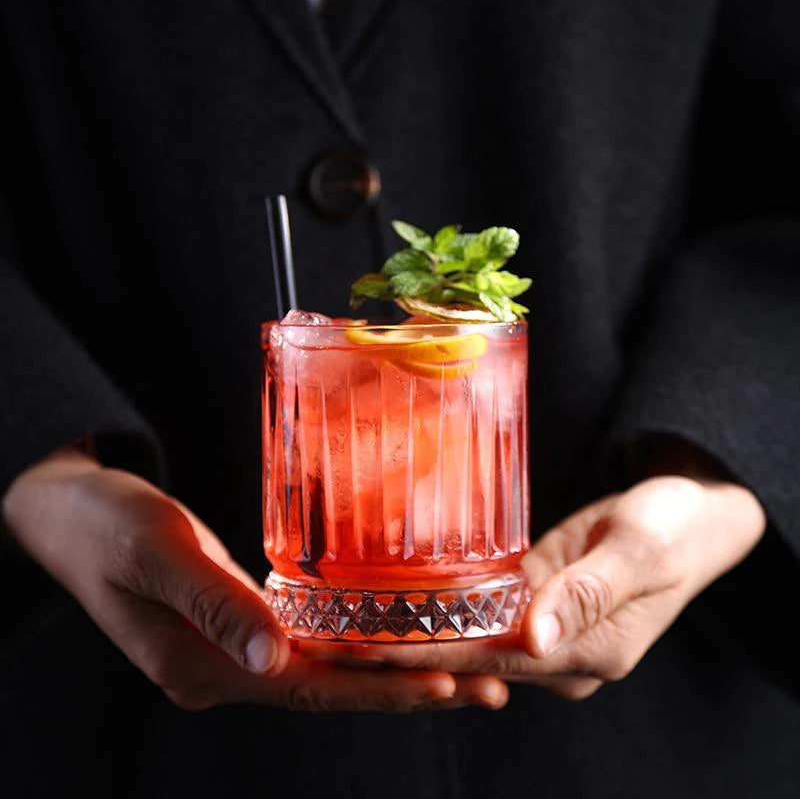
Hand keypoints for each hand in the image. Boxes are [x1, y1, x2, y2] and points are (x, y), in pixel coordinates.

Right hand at [2, 448, 505, 711]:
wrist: (67, 512)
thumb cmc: (104, 525)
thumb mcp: (154, 553)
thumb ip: (214, 605)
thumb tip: (276, 659)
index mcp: (204, 668)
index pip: (310, 690)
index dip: (380, 689)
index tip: (449, 684)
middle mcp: (227, 669)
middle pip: (332, 689)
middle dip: (408, 688)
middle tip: (486, 682)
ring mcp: (233, 649)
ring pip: (327, 669)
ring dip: (390, 668)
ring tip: (460, 664)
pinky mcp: (239, 622)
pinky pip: (309, 640)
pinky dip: (356, 640)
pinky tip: (392, 630)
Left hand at [339, 475, 765, 698]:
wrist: (688, 514)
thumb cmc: (673, 526)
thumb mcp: (641, 550)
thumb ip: (590, 594)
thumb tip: (537, 642)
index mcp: (588, 652)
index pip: (489, 660)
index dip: (425, 654)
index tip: (365, 647)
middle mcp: (559, 652)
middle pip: (468, 656)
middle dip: (402, 649)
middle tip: (330, 634)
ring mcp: (543, 629)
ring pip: (467, 636)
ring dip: (412, 629)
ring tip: (345, 617)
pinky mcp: (533, 601)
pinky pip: (480, 610)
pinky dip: (439, 606)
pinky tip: (394, 595)